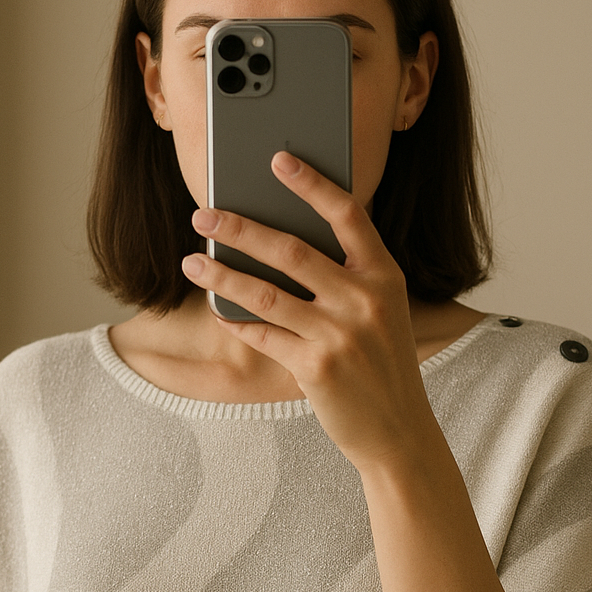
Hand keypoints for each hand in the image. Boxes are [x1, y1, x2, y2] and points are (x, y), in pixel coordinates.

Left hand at [183, 152, 440, 471]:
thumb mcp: (379, 313)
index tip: (278, 160)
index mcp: (385, 276)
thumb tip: (276, 244)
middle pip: (292, 250)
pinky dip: (236, 321)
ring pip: (267, 293)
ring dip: (223, 275)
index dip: (312, 184)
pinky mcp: (317, 367)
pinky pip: (264, 335)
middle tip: (204, 215)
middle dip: (241, 229)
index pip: (348, 215)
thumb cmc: (380, 364)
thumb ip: (344, 279)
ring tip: (193, 262)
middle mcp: (365, 300)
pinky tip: (216, 308)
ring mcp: (341, 334)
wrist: (398, 431)